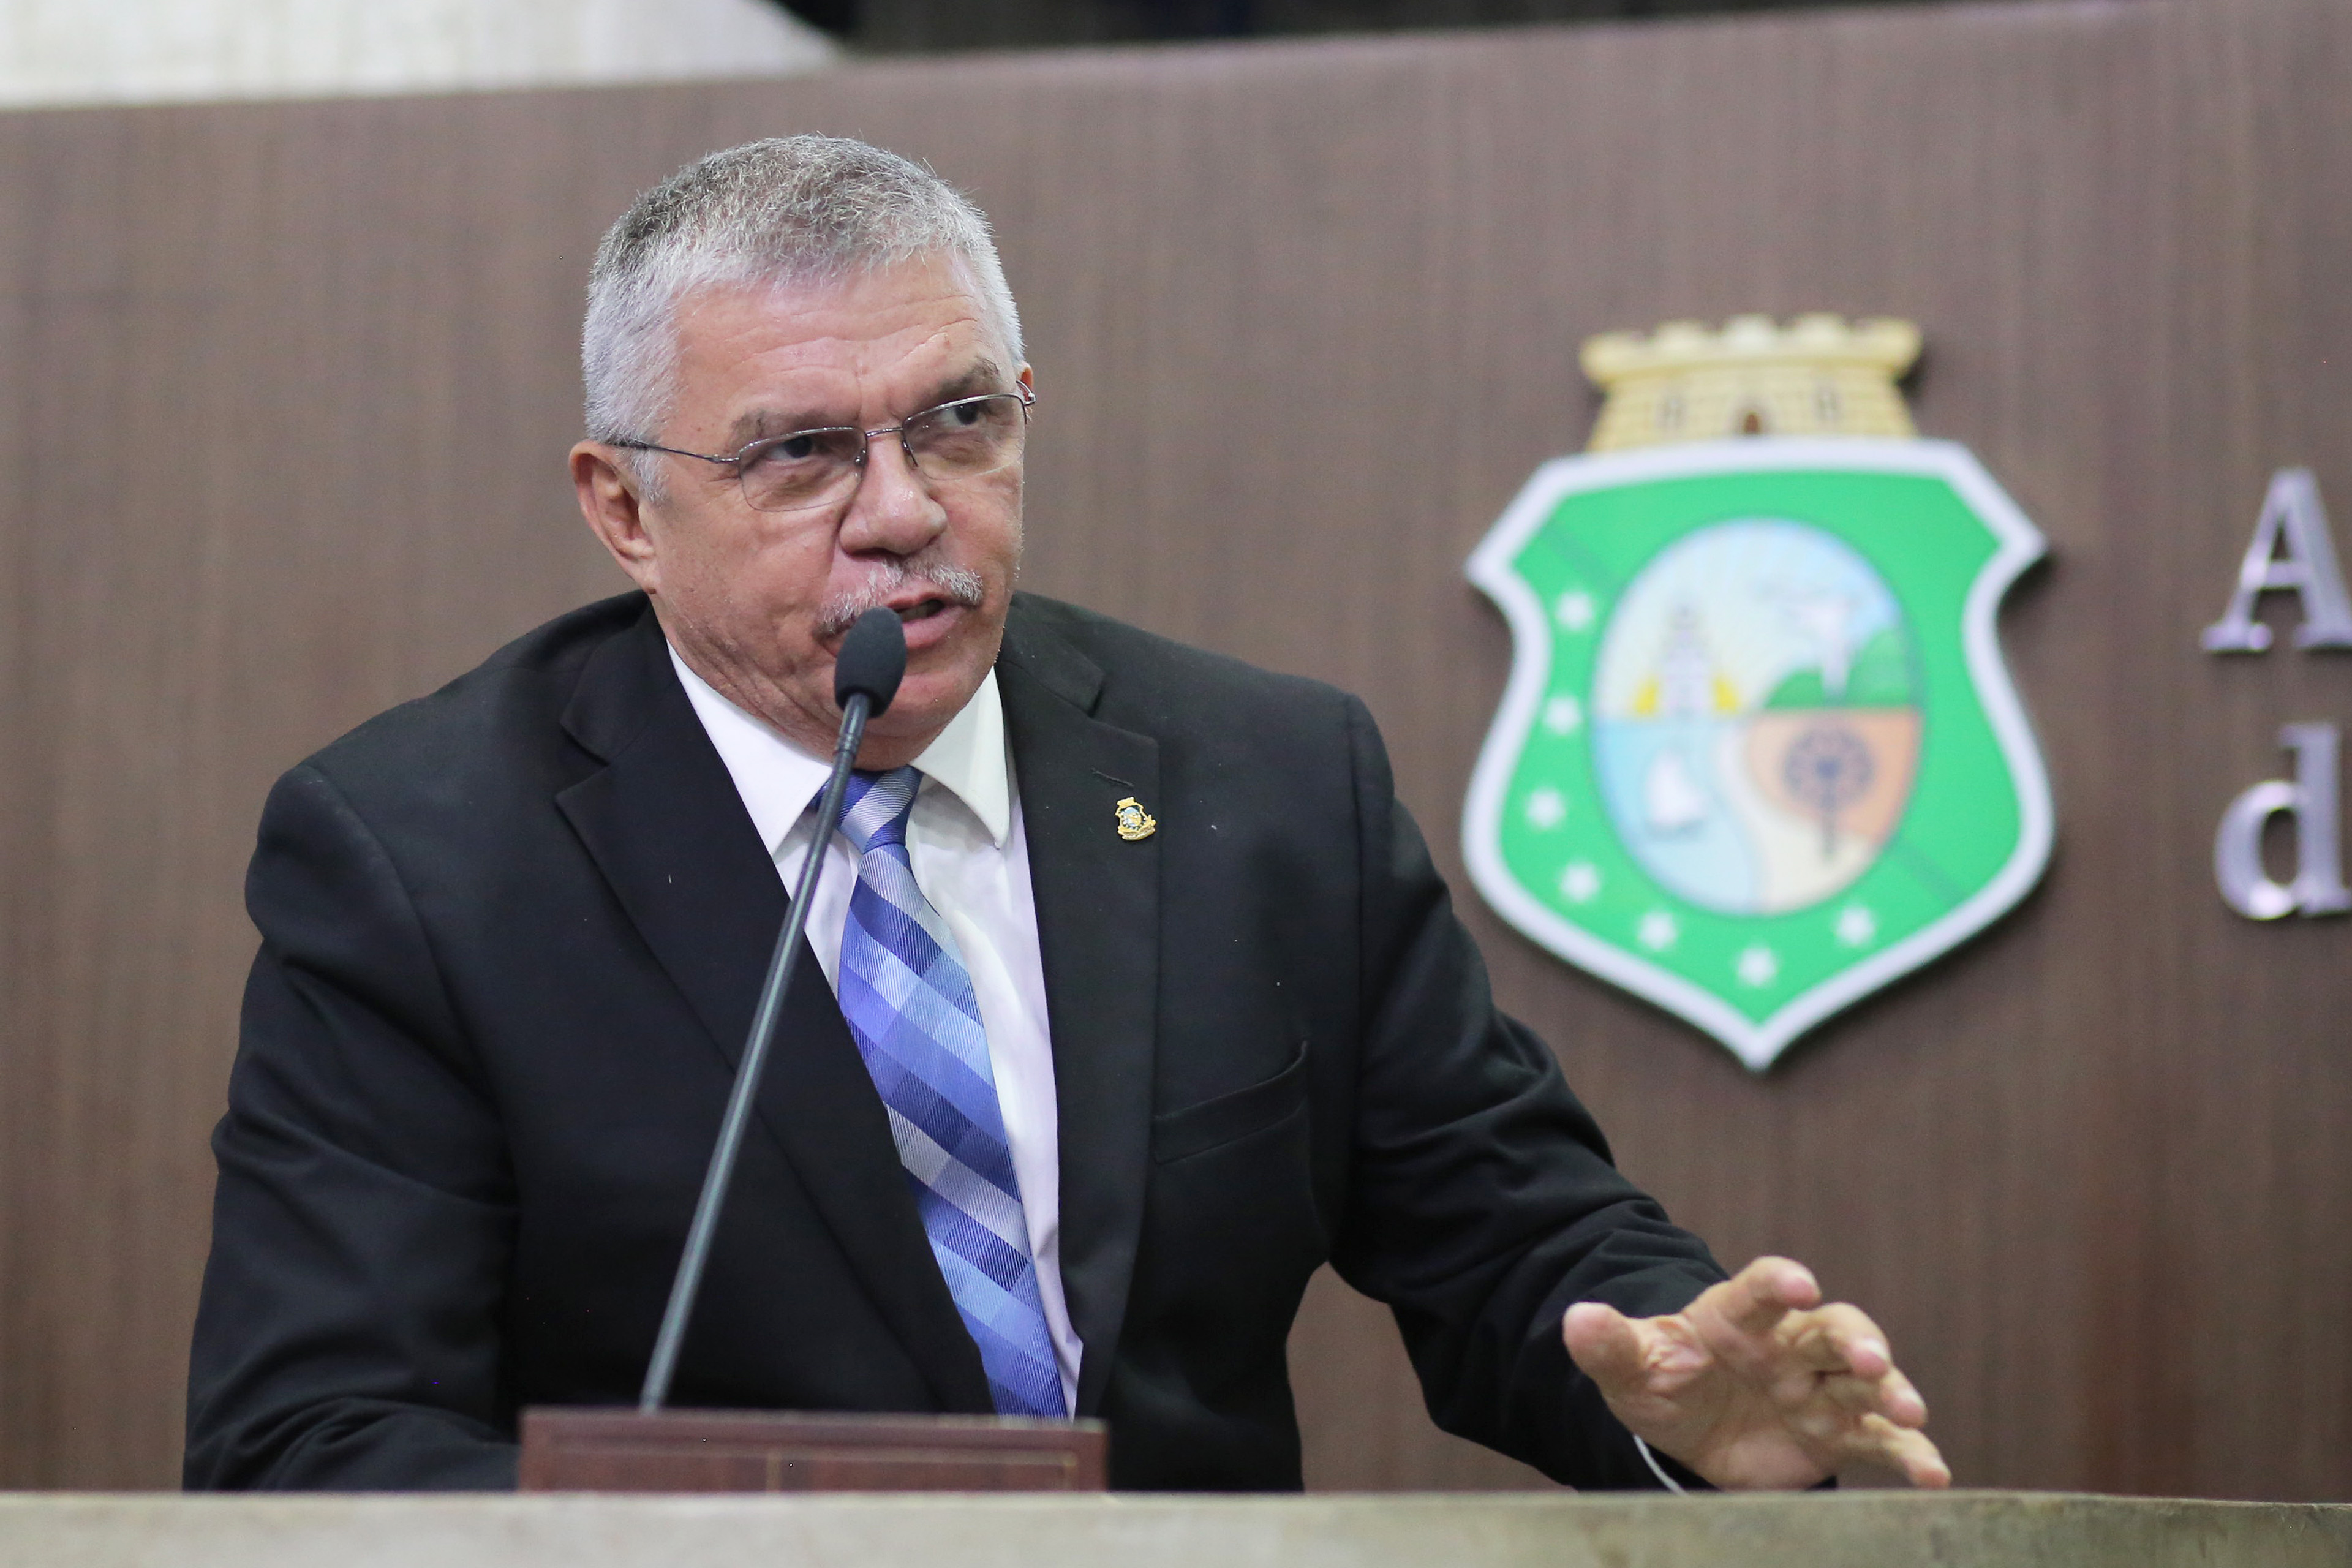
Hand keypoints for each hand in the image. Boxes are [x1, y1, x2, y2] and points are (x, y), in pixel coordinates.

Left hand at [1562, 1255, 1949, 1490]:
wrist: (1692, 1430)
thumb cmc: (1666, 1381)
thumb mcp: (1631, 1367)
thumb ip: (1609, 1344)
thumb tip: (1575, 1317)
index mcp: (1738, 1317)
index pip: (1762, 1288)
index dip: (1780, 1282)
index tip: (1798, 1283)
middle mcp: (1791, 1346)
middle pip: (1834, 1330)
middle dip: (1858, 1341)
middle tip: (1872, 1360)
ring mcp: (1821, 1389)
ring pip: (1868, 1381)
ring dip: (1893, 1392)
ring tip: (1910, 1413)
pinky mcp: (1839, 1433)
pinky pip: (1881, 1442)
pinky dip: (1911, 1454)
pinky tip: (1934, 1474)